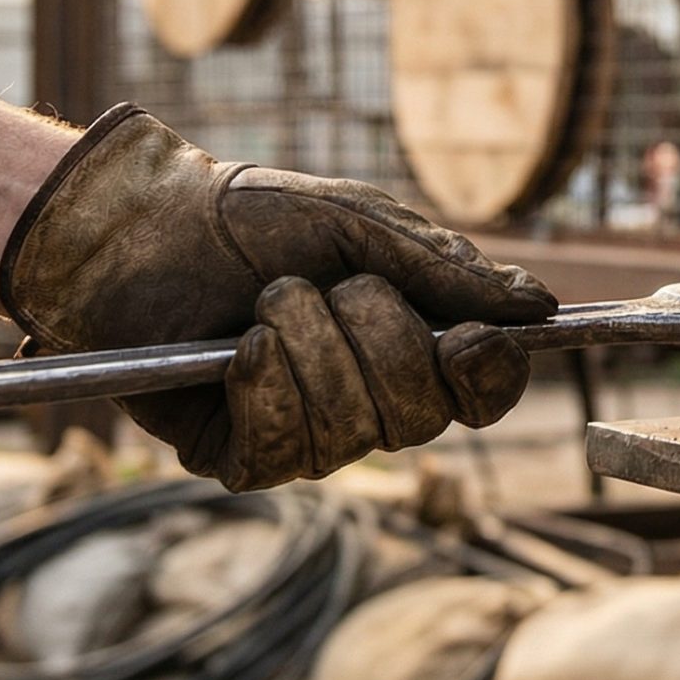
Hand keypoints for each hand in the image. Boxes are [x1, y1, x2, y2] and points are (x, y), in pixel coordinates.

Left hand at [0, 107, 554, 490]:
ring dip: (311, 347)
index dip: (488, 376)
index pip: (482, 391)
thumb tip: (538, 306)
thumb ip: (445, 268)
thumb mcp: (360, 225)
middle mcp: (369, 402)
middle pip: (424, 416)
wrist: (142, 227)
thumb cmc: (252, 220)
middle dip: (379, 338)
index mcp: (412, 343)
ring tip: (267, 301)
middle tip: (326, 286)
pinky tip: (242, 348)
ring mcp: (308, 436)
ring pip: (355, 433)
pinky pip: (284, 449)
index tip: (468, 338)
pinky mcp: (242, 459)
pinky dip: (268, 386)